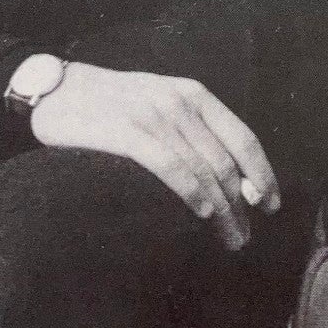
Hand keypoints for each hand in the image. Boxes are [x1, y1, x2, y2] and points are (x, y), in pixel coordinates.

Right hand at [30, 63, 280, 250]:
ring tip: (229, 238)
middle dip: (241, 204)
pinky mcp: (126, 132)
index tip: (271, 205)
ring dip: (222, 209)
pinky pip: (169, 165)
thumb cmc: (111, 104)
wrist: (56, 89)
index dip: (263, 173)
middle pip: (225, 162)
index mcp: (193, 95)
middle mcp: (179, 102)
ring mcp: (153, 115)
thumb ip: (190, 129)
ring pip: (203, 169)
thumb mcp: (159, 101)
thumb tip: (227, 175)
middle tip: (245, 238)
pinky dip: (190, 191)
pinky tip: (202, 213)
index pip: (243, 137)